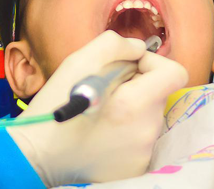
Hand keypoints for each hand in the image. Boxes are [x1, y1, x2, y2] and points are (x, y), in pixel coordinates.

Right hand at [7, 31, 187, 186]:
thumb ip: (115, 45)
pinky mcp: (136, 167)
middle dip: (136, 84)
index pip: (175, 73)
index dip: (152, 62)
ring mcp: (143, 152)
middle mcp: (146, 131)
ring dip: (129, 105)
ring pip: (148, 114)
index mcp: (135, 104)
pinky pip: (140, 136)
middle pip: (158, 93)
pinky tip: (99, 129)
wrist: (37, 153)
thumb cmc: (56, 103)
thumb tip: (139, 48)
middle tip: (104, 87)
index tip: (127, 66)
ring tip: (98, 110)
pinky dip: (125, 128)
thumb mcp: (79, 60)